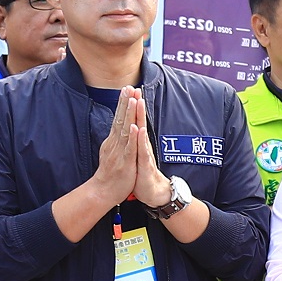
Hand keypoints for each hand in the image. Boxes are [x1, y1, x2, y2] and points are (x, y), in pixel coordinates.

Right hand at [88, 88, 142, 207]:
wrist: (103, 191)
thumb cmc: (110, 173)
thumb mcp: (112, 151)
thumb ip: (115, 139)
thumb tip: (117, 126)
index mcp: (113, 140)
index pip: (118, 118)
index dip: (123, 103)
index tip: (127, 88)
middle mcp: (115, 143)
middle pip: (120, 119)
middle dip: (125, 102)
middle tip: (129, 87)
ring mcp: (120, 152)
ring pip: (125, 130)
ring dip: (129, 114)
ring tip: (132, 100)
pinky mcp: (125, 162)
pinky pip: (129, 148)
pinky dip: (132, 137)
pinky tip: (135, 127)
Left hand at [129, 94, 174, 210]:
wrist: (152, 192)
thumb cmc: (142, 173)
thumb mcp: (135, 155)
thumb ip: (134, 142)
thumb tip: (131, 129)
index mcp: (137, 142)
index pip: (134, 120)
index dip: (131, 106)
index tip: (129, 90)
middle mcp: (142, 145)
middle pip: (139, 121)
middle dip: (137, 105)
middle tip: (136, 88)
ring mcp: (144, 153)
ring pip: (141, 132)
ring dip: (140, 117)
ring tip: (138, 102)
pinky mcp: (145, 164)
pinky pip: (142, 150)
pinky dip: (140, 139)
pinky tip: (139, 129)